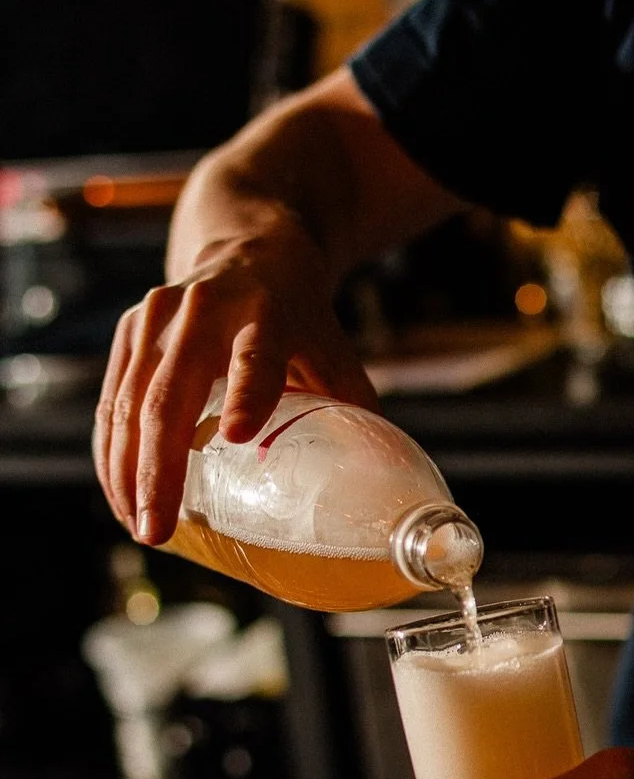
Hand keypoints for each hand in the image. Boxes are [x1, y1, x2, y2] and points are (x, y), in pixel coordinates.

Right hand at [94, 218, 376, 544]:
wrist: (251, 248)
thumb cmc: (301, 319)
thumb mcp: (334, 353)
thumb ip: (352, 414)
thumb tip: (375, 498)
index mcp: (268, 312)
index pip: (257, 355)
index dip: (249, 394)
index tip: (240, 436)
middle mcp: (204, 309)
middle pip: (171, 395)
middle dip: (159, 470)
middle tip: (156, 530)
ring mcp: (157, 317)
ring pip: (130, 403)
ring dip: (126, 472)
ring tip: (137, 527)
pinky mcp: (130, 330)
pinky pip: (113, 400)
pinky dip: (113, 451)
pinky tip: (120, 494)